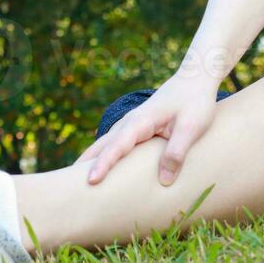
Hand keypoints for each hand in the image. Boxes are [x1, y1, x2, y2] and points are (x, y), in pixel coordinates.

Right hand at [75, 72, 220, 186]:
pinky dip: (103, 154)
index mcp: (141, 121)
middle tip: (67, 185)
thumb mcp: (191, 128)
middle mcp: (131, 122)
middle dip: (86, 163)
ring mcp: (132, 124)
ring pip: (107, 143)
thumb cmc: (195, 102)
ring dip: (91, 159)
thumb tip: (163, 181)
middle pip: (103, 145)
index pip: (117, 146)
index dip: (104, 164)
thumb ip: (176, 152)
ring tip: (76, 179)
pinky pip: (115, 143)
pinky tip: (102, 166)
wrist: (196, 78)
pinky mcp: (138, 127)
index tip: (91, 181)